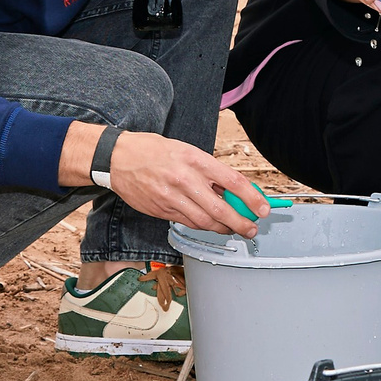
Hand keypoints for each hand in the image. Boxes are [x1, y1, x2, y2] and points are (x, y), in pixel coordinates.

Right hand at [108, 132, 268, 233]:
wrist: (118, 158)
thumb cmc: (154, 151)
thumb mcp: (187, 151)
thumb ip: (209, 171)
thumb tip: (233, 190)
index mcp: (196, 160)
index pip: (233, 182)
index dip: (252, 199)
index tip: (263, 208)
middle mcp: (185, 181)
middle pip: (221, 210)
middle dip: (241, 223)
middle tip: (252, 229)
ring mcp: (172, 198)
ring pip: (205, 222)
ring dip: (223, 229)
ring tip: (234, 229)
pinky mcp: (161, 211)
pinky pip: (188, 223)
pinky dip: (203, 226)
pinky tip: (210, 225)